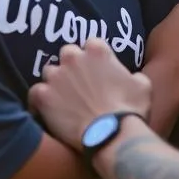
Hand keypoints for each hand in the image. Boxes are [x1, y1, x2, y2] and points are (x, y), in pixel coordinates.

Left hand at [29, 39, 152, 151]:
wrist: (111, 135)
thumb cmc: (130, 110)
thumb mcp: (143, 85)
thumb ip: (132, 74)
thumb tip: (131, 78)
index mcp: (97, 50)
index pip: (91, 43)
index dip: (94, 57)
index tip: (97, 69)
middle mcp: (74, 58)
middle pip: (67, 53)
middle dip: (72, 64)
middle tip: (79, 83)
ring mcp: (56, 76)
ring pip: (49, 71)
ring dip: (55, 81)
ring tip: (62, 98)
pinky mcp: (44, 96)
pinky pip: (35, 92)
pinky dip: (39, 99)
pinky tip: (44, 109)